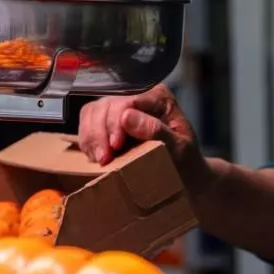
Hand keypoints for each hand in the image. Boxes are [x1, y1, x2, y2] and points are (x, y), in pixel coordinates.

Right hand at [78, 86, 214, 192]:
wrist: (186, 176)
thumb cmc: (186, 160)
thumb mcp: (180, 148)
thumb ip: (156, 131)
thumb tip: (126, 117)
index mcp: (158, 96)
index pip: (127, 100)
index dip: (115, 122)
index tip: (115, 146)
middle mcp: (138, 96)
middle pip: (105, 105)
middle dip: (99, 132)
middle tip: (103, 158)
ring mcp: (121, 107)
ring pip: (92, 112)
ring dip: (90, 137)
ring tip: (99, 159)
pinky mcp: (109, 122)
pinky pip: (87, 123)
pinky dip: (87, 140)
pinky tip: (96, 156)